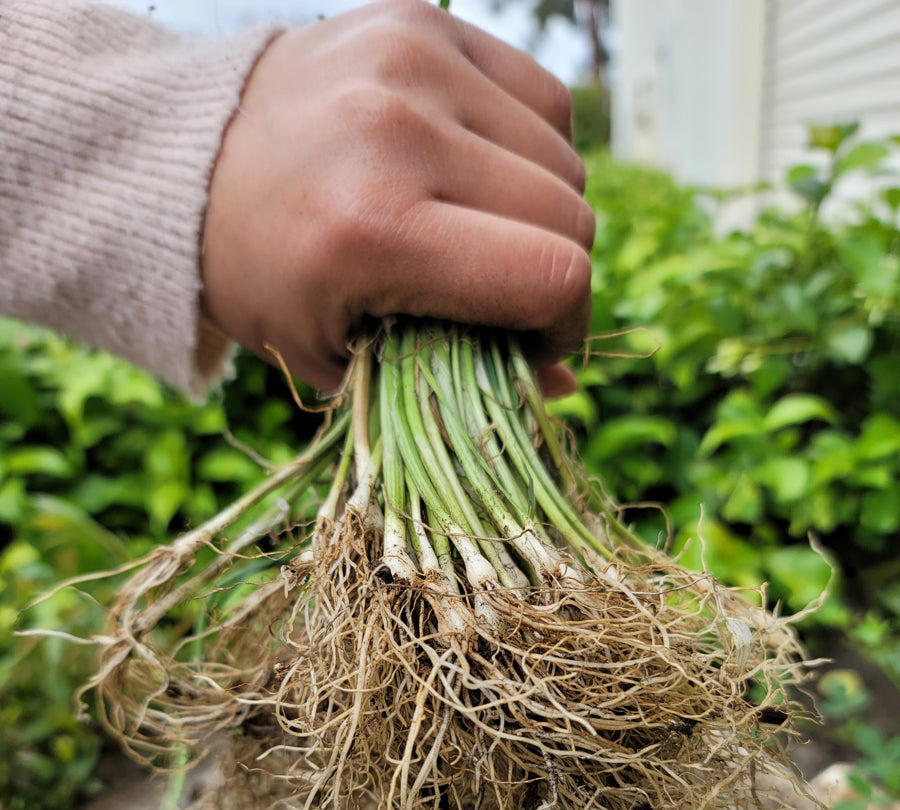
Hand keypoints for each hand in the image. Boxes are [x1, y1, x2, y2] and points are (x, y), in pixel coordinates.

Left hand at [201, 0, 593, 393]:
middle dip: (555, 274)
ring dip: (544, 211)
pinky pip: (540, 97)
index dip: (565, 324)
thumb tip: (563, 385)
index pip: (551, 274)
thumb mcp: (339, 355)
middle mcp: (399, 131)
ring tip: (483, 232)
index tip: (533, 344)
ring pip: (565, 156)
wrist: (185, 161)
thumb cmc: (264, 276)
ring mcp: (414, 61)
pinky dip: (531, 147)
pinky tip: (481, 172)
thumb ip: (454, 379)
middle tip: (506, 297)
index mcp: (373, 230)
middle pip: (569, 215)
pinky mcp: (422, 20)